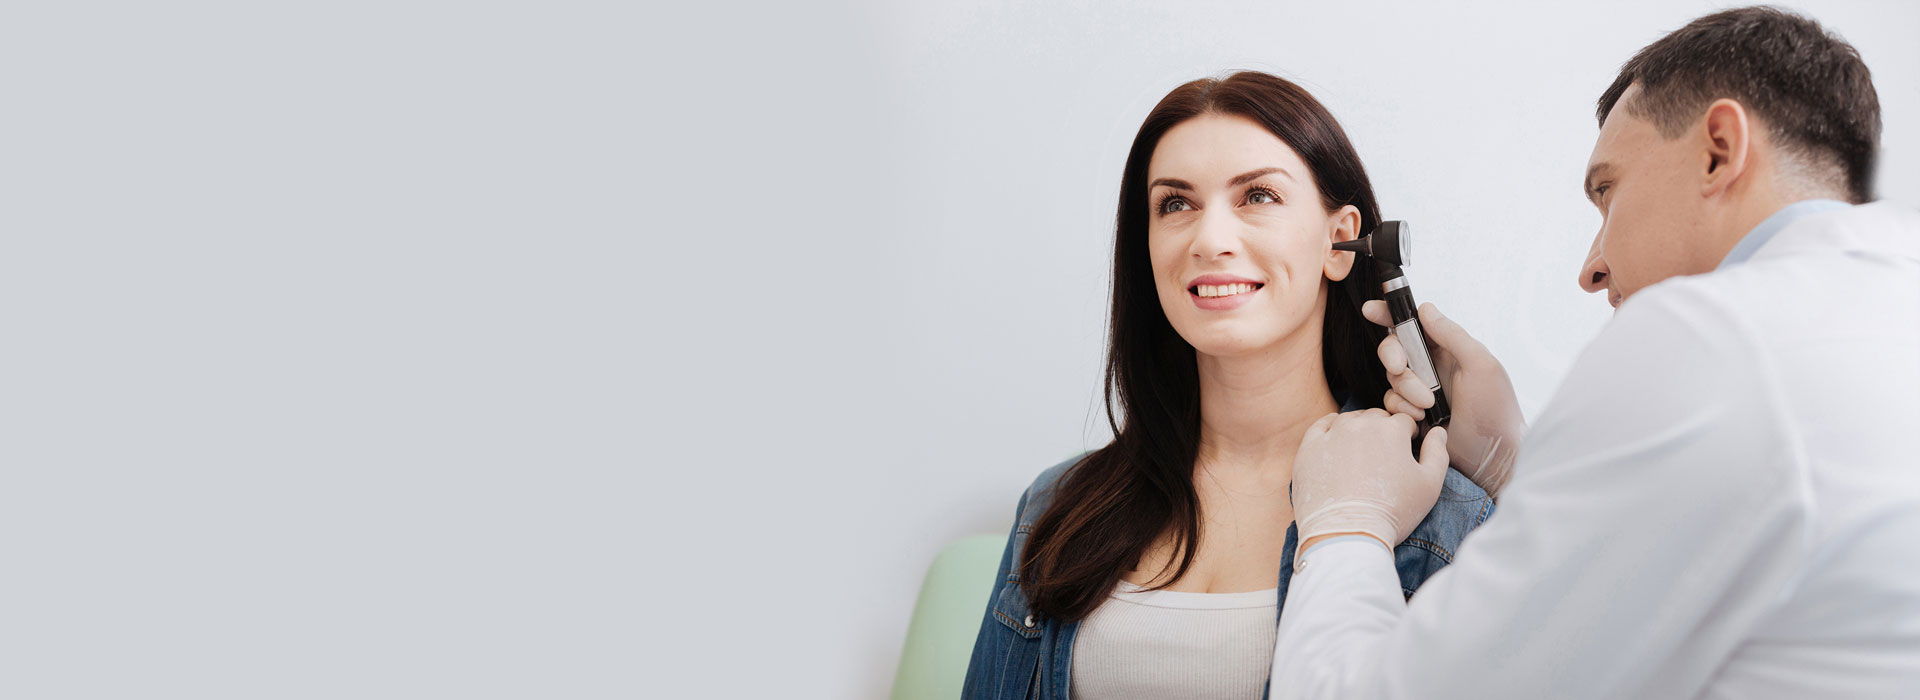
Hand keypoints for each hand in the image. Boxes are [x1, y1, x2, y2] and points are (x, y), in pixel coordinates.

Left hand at [1291, 409, 1449, 551]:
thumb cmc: (1393, 513)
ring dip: (1358, 430)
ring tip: (1361, 456)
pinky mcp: (1310, 447)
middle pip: (1376, 417)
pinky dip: (1331, 430)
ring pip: (1350, 420)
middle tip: (1383, 457)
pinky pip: (1321, 426)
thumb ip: (1438, 452)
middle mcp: (1361, 424)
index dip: (1407, 436)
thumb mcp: (1430, 485)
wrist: (1348, 534)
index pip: (1404, 421)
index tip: (1405, 450)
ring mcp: (1333, 434)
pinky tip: (1337, 444)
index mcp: (1392, 429)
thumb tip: (1438, 431)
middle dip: (1383, 431)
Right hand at [1363, 300, 1524, 496]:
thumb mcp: (1481, 365)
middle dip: (1393, 357)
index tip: (1371, 310)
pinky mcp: (1411, 414)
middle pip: (1394, 349)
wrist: (1492, 455)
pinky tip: (1422, 420)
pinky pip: (1390, 404)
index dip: (1390, 314)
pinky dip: (1402, 410)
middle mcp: (1431, 367)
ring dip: (1406, 390)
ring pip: (1391, 378)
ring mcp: (1420, 391)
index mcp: (1448, 348)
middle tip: (1399, 367)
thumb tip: (1425, 308)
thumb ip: (1452, 335)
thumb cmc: (1495, 409)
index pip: (1414, 324)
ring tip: (1429, 406)